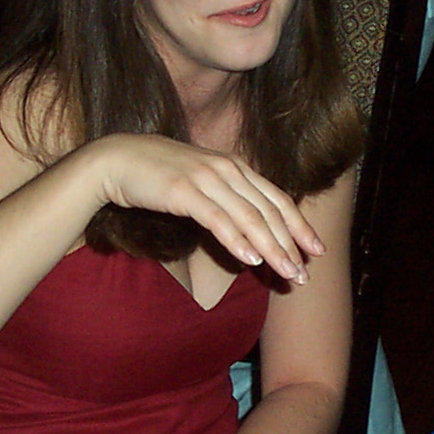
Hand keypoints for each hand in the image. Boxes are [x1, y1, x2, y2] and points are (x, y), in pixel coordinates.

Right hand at [85, 133, 324, 284]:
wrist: (117, 159)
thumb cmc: (159, 175)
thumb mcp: (201, 183)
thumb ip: (226, 200)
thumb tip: (249, 229)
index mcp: (236, 166)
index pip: (277, 199)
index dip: (299, 226)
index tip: (316, 251)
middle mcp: (227, 169)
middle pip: (270, 212)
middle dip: (291, 245)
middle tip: (304, 275)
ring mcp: (207, 178)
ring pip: (250, 218)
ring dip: (273, 249)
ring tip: (288, 274)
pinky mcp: (184, 190)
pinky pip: (217, 219)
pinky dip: (238, 240)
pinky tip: (251, 260)